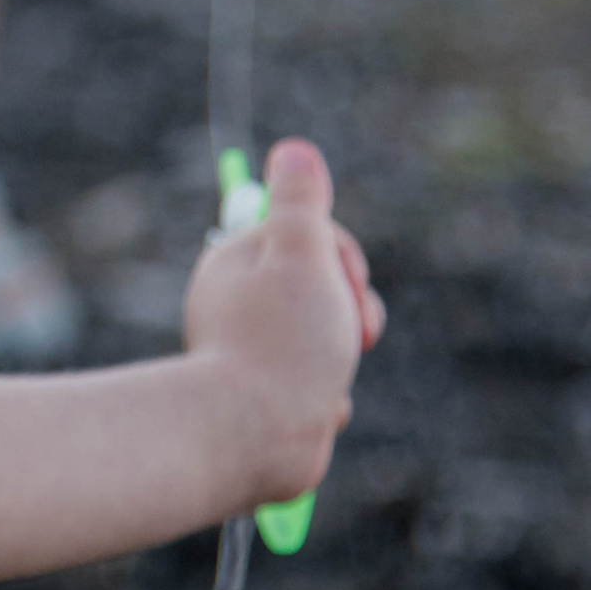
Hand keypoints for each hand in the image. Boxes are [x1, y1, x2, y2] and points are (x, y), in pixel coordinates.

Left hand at [181, 139, 383, 508]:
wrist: (255, 438)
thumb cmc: (281, 342)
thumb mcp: (301, 254)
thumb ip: (301, 203)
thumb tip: (293, 151)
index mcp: (236, 264)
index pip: (305, 237)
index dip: (339, 254)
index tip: (346, 276)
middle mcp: (236, 306)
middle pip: (317, 289)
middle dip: (349, 309)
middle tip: (355, 332)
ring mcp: (248, 356)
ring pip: (323, 343)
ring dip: (339, 358)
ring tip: (328, 377)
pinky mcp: (264, 402)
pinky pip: (315, 389)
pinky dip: (324, 398)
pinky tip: (314, 409)